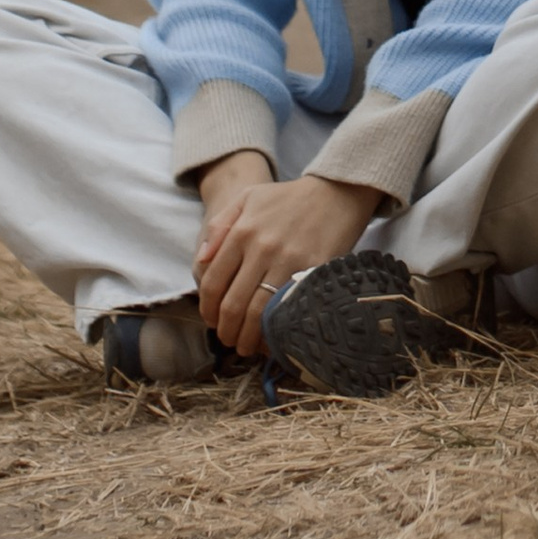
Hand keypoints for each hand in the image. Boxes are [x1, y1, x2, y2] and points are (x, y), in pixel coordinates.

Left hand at [193, 163, 381, 357]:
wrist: (335, 193)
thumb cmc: (287, 199)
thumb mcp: (247, 198)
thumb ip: (219, 226)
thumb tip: (202, 260)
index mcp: (242, 232)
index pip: (213, 283)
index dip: (207, 309)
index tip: (211, 321)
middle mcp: (261, 248)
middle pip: (233, 304)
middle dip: (226, 330)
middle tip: (228, 340)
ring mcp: (288, 262)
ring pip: (258, 313)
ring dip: (247, 337)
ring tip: (245, 345)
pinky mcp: (312, 272)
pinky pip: (288, 309)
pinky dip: (276, 329)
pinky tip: (271, 337)